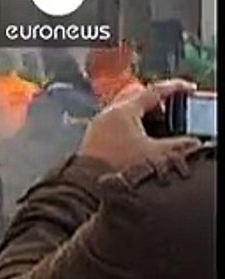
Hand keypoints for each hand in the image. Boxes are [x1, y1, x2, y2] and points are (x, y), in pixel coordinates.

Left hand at [77, 79, 203, 171]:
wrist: (89, 189)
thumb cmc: (116, 168)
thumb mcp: (156, 154)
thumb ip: (178, 145)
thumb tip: (190, 142)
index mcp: (122, 111)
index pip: (152, 91)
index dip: (174, 88)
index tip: (188, 89)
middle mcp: (107, 116)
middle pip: (136, 99)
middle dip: (157, 103)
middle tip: (173, 110)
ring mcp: (98, 129)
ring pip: (126, 113)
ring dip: (144, 118)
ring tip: (160, 128)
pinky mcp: (93, 143)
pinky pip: (118, 127)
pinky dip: (133, 129)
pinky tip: (142, 143)